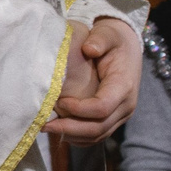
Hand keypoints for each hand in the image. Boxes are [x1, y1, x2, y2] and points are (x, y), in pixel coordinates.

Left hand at [47, 18, 140, 142]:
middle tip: (44, 123)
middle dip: (69, 128)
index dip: (79, 109)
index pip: (102, 107)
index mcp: (124, 86)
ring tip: (46, 127)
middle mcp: (126, 106)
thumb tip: (89, 48)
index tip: (59, 101)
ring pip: (96, 136)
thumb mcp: (108, 34)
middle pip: (98, 128)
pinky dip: (77, 136)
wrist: (126, 47)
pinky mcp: (112, 120)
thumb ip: (100, 39)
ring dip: (71, 134)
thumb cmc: (113, 40)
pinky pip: (95, 136)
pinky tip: (58, 129)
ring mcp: (120, 116)